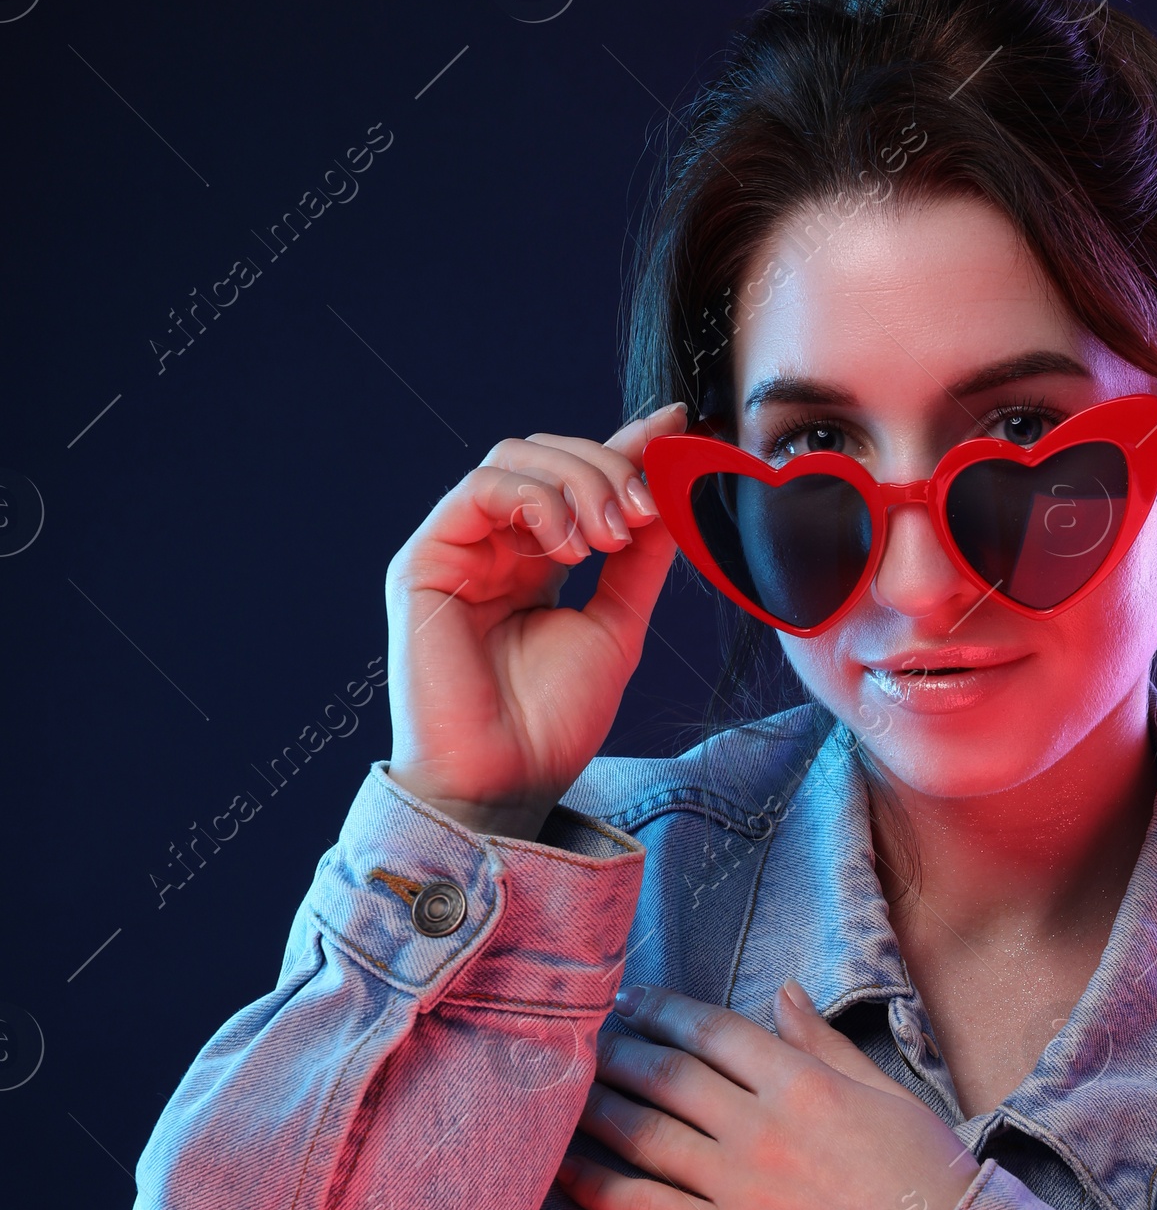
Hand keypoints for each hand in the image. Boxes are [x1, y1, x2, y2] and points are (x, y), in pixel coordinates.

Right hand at [385, 403, 687, 833]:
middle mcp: (493, 547)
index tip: (679, 429)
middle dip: (608, 468)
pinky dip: (535, 500)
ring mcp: (457, 550)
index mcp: (536, 561)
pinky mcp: (425, 560)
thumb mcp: (618, 624)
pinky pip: (479, 489)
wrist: (506, 781)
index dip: (625, 445)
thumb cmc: (551, 722)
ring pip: (515, 458)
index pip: (577, 479)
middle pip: (548, 455)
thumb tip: (671, 482)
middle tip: (645, 512)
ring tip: (611, 537)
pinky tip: (571, 547)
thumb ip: (641, 556)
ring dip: (578, 481)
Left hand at [555, 980, 978, 1209]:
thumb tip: (782, 993)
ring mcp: (739, 1185)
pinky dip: (595, 1183)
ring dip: (597, 1106)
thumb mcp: (889, 1097)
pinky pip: (642, 1206)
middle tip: (587, 1042)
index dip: (663, 1011)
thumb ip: (826, 1045)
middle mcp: (761, 1125)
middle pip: (667, 1074)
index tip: (631, 1003)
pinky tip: (563, 1168)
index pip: (712, 1031)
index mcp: (803, 1082)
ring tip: (566, 1093)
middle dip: (618, 1051)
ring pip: (644, 1132)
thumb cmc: (931, 1186)